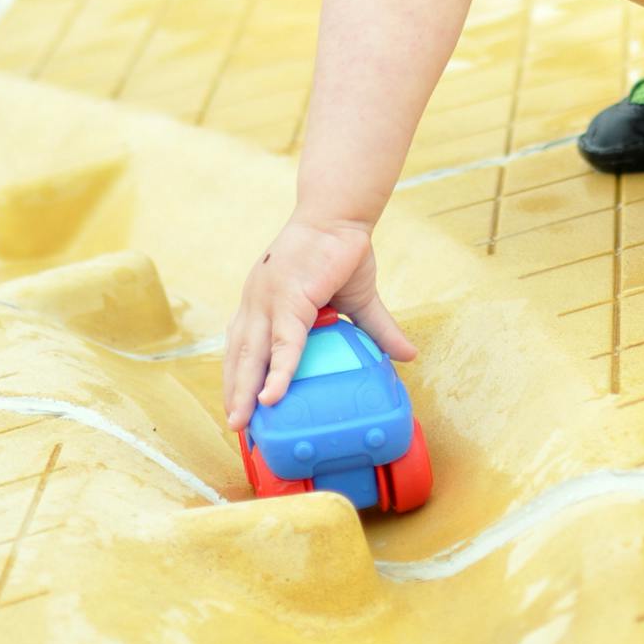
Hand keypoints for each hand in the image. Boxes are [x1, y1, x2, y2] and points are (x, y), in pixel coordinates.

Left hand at [222, 213, 415, 430]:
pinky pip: (282, 344)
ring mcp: (268, 300)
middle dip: (234, 392)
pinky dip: (277, 372)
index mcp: (265, 301)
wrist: (341, 216)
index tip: (237, 406)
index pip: (241, 344)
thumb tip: (409, 356)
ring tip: (244, 423)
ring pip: (251, 354)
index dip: (236, 375)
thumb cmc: (343, 251)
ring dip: (244, 390)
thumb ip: (376, 331)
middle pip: (238, 354)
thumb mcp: (358, 300)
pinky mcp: (289, 299)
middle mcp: (257, 302)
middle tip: (236, 428)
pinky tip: (271, 397)